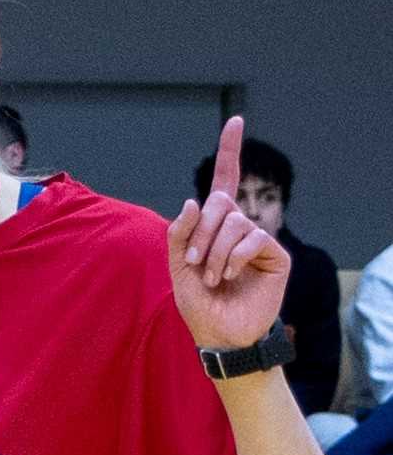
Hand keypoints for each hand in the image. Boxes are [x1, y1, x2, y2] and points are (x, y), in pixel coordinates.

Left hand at [170, 117, 290, 355]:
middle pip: (220, 202)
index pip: (224, 182)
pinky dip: (235, 257)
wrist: (219, 332)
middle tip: (196, 262)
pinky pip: (253, 238)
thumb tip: (194, 200)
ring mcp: (259, 238)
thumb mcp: (179, 267)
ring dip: (215, 253)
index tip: (235, 121)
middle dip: (201, 232)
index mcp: (215, 227)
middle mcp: (239, 227)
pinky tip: (231, 275)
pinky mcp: (276, 253)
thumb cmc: (199, 303)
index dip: (229, 152)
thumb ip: (181, 234)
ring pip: (234, 222)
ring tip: (214, 278)